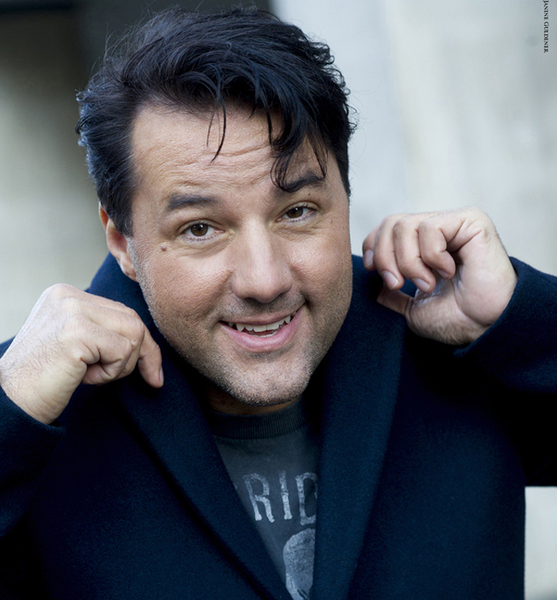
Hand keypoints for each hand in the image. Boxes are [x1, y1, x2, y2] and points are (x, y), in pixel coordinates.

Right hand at [0, 284, 162, 423]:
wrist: (10, 403)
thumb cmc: (44, 379)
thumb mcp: (75, 344)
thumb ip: (102, 330)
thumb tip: (145, 338)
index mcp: (66, 294)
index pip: (122, 312)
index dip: (141, 344)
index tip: (153, 373)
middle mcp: (68, 295)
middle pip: (133, 320)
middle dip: (141, 354)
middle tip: (119, 378)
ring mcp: (71, 310)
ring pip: (134, 333)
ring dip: (120, 365)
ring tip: (88, 374)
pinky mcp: (77, 331)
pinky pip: (122, 350)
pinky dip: (110, 372)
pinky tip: (83, 377)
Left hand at [362, 207, 516, 344]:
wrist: (485, 327)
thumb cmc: (456, 318)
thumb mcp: (412, 308)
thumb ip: (392, 294)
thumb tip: (373, 285)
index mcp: (423, 244)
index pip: (386, 227)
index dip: (373, 246)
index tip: (371, 271)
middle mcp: (438, 228)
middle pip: (391, 223)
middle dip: (385, 258)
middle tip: (398, 284)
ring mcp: (453, 222)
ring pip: (406, 226)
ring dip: (409, 262)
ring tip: (428, 284)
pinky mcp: (470, 221)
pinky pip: (431, 228)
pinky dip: (432, 256)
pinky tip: (448, 271)